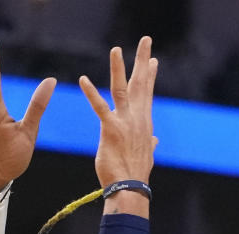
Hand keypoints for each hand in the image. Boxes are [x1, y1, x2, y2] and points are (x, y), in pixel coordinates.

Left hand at [80, 39, 158, 192]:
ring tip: (116, 49)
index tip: (154, 61)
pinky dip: (91, 93)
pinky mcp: (110, 129)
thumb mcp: (146, 155)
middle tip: (146, 40)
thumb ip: (150, 143)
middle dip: (143, 60)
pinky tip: (83, 80)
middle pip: (140, 83)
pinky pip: (99, 107)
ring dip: (118, 68)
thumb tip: (155, 140)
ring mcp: (124, 122)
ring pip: (121, 89)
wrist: (130, 187)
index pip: (148, 93)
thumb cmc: (136, 174)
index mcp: (144, 122)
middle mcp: (137, 118)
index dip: (150, 76)